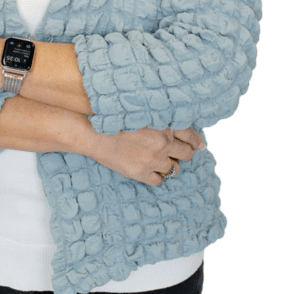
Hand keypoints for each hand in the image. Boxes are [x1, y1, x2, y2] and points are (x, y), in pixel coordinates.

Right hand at [89, 125, 204, 186]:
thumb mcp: (142, 112)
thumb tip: (172, 126)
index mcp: (165, 124)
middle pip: (186, 153)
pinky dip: (158, 177)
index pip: (190, 134)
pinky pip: (159, 181)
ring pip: (174, 169)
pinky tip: (152, 171)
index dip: (196, 140)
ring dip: (171, 166)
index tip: (199, 144)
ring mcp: (153, 159)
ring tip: (163, 162)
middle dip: (186, 153)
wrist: (94, 132)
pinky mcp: (142, 173)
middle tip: (183, 154)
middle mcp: (163, 142)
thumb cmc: (115, 118)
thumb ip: (160, 119)